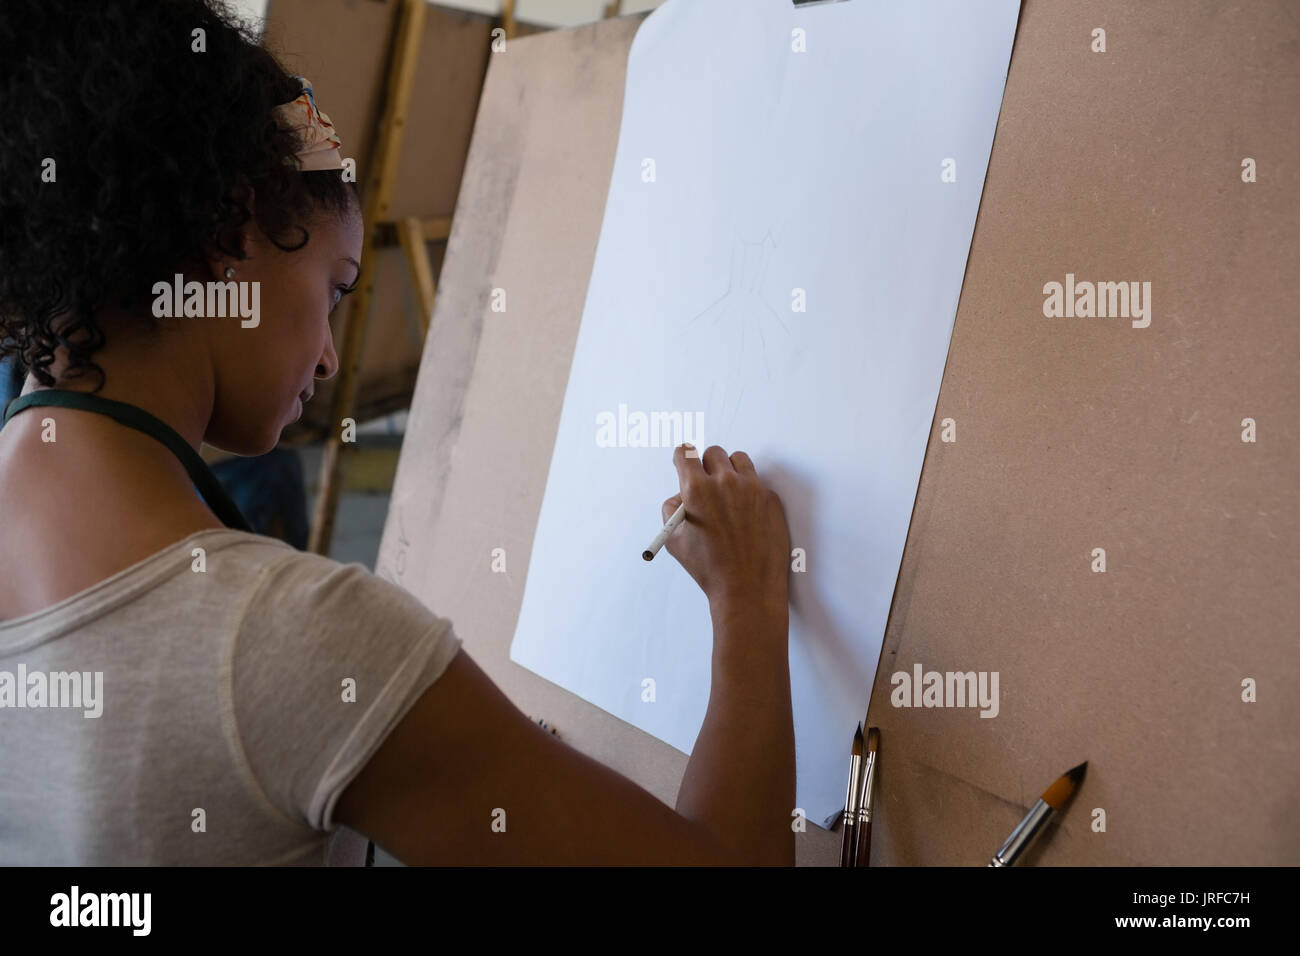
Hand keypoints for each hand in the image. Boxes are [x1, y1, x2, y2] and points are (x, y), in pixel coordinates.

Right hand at [661, 443, 790, 610]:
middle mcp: (725, 482)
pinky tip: (745, 515)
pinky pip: (757, 483)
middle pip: (713, 453)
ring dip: (730, 470)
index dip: (682, 457)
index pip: (686, 453)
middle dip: (706, 465)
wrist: (747, 588)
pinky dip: (749, 492)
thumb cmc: (709, 567)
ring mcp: (752, 488)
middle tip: (706, 484)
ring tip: (727, 494)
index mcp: (697, 489)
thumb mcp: (675, 540)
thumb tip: (681, 496)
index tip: (684, 462)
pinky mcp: (770, 499)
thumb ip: (672, 510)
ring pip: (738, 460)